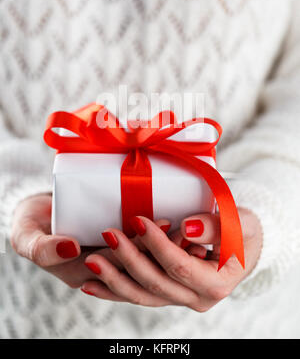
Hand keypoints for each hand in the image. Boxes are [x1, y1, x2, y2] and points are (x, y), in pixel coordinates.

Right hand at [10, 194, 169, 290]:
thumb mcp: (26, 236)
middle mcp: (102, 271)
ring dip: (167, 246)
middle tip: (185, 225)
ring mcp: (111, 261)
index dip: (141, 244)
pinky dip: (161, 241)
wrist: (37, 215)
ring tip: (189, 227)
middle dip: (163, 246)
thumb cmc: (30, 225)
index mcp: (82, 274)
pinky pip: (143, 252)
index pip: (118, 264)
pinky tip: (180, 226)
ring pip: (145, 262)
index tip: (161, 222)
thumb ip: (42, 247)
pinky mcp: (118, 250)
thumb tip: (71, 248)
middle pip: (138, 264)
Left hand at [81, 209, 262, 310]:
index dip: (157, 244)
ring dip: (114, 279)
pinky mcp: (167, 294)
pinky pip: (139, 295)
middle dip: (129, 259)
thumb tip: (188, 227)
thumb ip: (217, 226)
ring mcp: (180, 299)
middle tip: (108, 235)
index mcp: (216, 283)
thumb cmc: (243, 231)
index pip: (179, 266)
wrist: (243, 245)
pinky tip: (92, 284)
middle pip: (155, 284)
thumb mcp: (240, 223)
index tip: (138, 220)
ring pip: (143, 295)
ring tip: (92, 261)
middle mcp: (196, 298)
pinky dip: (115, 290)